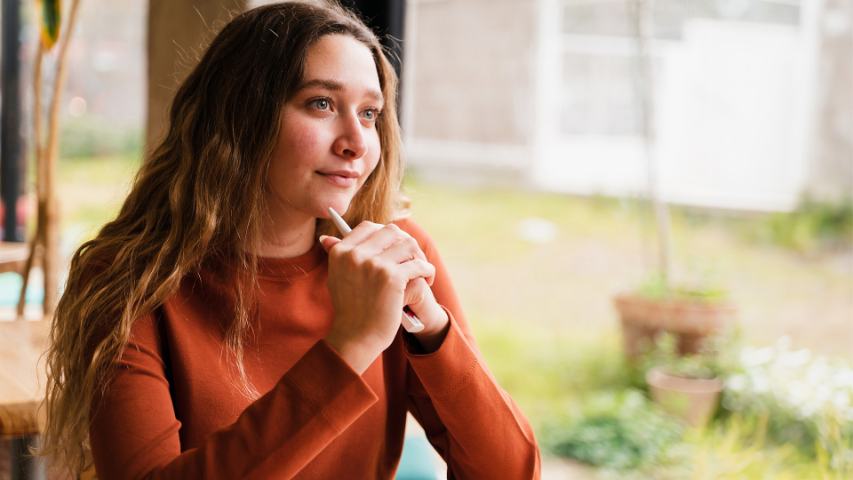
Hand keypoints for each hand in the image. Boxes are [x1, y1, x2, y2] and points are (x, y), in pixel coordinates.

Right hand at [319, 222, 445, 372]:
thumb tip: (327, 237)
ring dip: (419, 257)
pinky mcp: (392, 277)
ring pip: (408, 245)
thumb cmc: (349, 309)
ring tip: (421, 271)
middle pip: (391, 231)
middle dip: (405, 243)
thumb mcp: (336, 278)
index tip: (394, 248)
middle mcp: (356, 254)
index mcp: (341, 252)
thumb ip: (337, 255)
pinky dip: (427, 271)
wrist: (355, 337)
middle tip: (412, 259)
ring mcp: (374, 265)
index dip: (385, 235)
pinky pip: (418, 265)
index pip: (369, 227)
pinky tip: (427, 279)